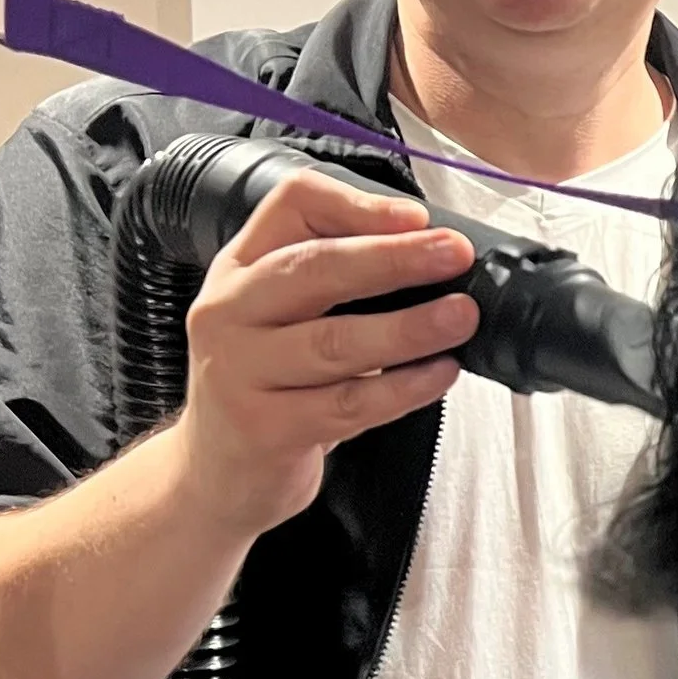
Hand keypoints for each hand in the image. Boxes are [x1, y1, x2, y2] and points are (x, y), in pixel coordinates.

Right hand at [171, 167, 476, 539]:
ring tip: (461, 317)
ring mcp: (238, 371)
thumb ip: (337, 280)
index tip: (416, 217)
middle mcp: (229, 311)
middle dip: (394, 258)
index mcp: (240, 268)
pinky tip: (438, 375)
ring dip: (408, 327)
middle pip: (314, 267)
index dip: (356, 204)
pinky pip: (346, 403)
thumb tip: (432, 256)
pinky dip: (401, 388)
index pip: (291, 206)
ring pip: (335, 341)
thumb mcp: (284, 317)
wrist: (216, 474)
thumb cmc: (268, 385)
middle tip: (453, 255)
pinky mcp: (263, 428)